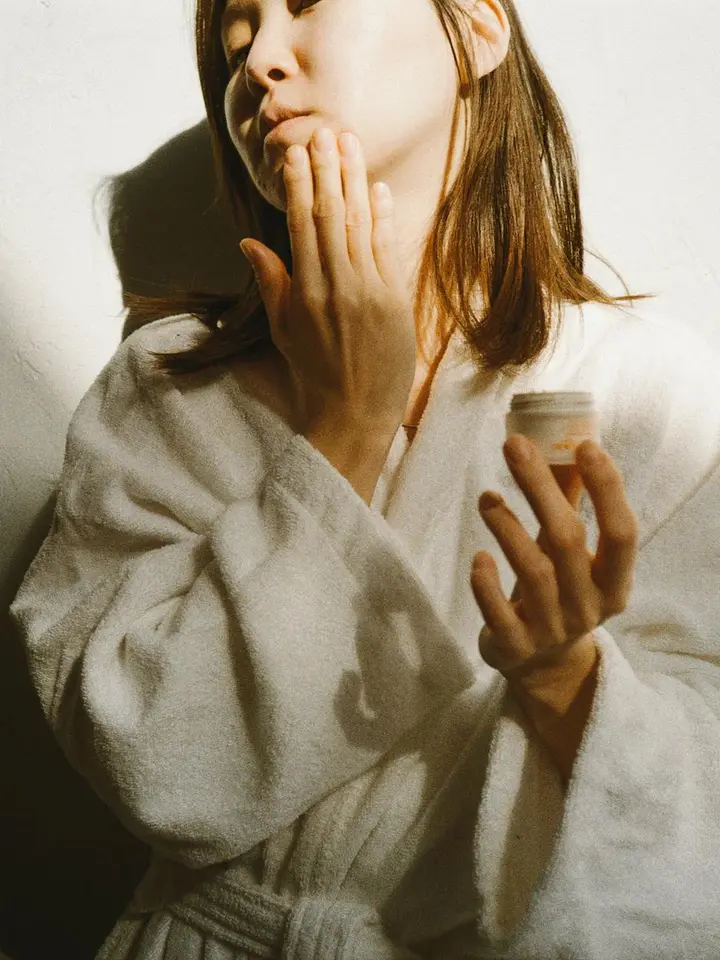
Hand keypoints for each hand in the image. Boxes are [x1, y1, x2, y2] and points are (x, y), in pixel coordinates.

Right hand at [239, 127, 415, 434]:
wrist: (355, 412)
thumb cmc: (315, 372)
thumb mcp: (283, 329)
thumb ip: (271, 281)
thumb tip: (248, 241)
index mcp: (305, 291)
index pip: (302, 225)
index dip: (299, 185)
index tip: (296, 152)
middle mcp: (337, 284)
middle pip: (332, 214)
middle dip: (327, 169)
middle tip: (324, 130)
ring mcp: (370, 291)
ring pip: (361, 224)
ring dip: (355, 181)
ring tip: (350, 144)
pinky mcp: (395, 301)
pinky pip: (389, 250)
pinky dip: (384, 218)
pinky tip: (378, 189)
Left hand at [471, 435, 639, 682]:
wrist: (542, 665)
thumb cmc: (558, 591)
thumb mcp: (571, 554)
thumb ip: (570, 504)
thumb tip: (567, 441)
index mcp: (614, 582)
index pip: (622, 533)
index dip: (607, 489)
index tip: (586, 446)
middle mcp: (588, 607)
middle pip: (568, 540)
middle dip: (540, 488)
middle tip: (514, 447)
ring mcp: (552, 630)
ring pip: (533, 572)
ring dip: (507, 528)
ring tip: (487, 498)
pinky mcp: (515, 647)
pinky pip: (500, 613)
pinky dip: (486, 583)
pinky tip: (478, 558)